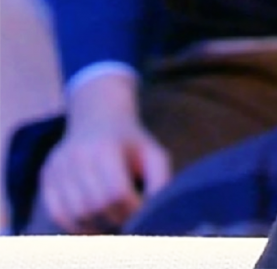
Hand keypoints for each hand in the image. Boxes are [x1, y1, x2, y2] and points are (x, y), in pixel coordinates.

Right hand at [40, 72, 170, 232]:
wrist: (98, 119)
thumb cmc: (132, 143)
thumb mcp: (153, 154)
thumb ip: (160, 180)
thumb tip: (156, 211)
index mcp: (106, 147)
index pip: (116, 192)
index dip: (133, 209)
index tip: (144, 212)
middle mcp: (77, 155)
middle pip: (96, 205)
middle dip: (117, 219)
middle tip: (130, 221)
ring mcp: (58, 166)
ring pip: (76, 214)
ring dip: (98, 226)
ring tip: (114, 222)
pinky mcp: (46, 176)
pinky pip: (57, 213)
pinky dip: (76, 226)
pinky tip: (94, 224)